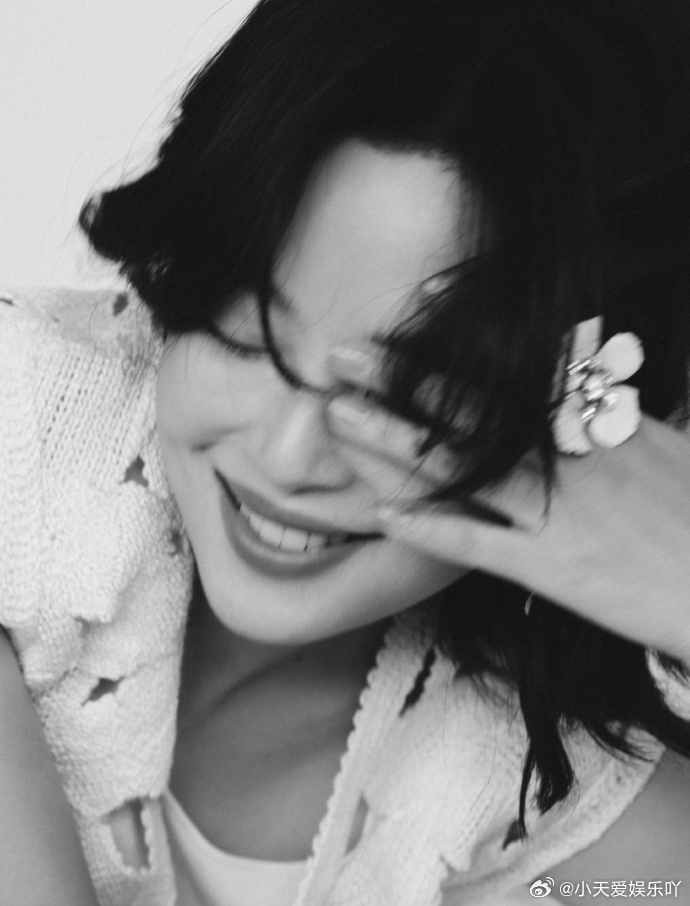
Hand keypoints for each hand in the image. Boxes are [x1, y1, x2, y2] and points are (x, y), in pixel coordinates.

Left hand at [326, 343, 689, 662]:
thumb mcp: (663, 446)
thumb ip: (614, 417)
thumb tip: (583, 386)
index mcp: (595, 422)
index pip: (507, 375)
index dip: (447, 351)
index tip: (402, 322)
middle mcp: (567, 456)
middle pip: (468, 411)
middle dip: (399, 381)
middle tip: (342, 357)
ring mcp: (556, 510)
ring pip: (459, 468)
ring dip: (393, 442)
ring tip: (341, 418)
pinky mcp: (555, 567)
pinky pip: (481, 544)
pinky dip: (432, 528)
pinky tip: (387, 516)